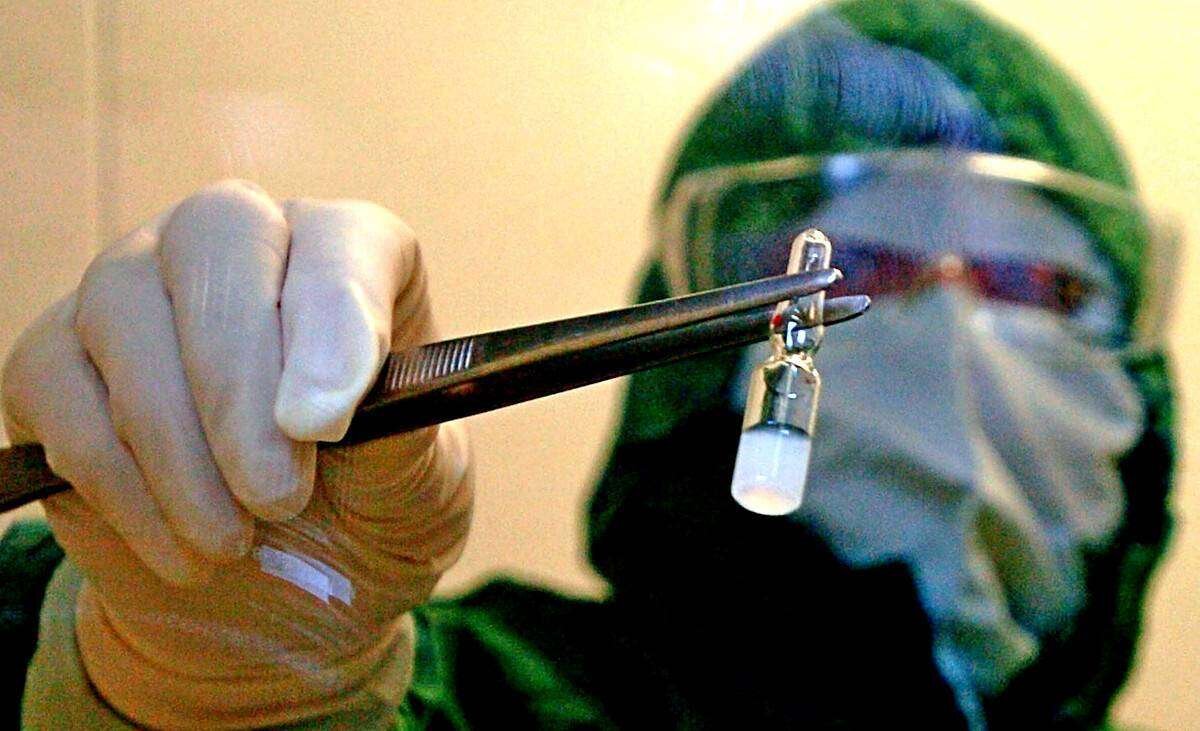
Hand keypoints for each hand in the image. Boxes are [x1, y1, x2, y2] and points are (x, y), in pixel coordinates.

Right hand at [1, 181, 472, 727]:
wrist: (281, 591)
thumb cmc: (366, 510)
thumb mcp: (415, 484)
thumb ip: (393, 432)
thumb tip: (314, 409)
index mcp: (346, 255)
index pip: (337, 240)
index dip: (333, 316)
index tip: (325, 420)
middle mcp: (234, 245)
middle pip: (214, 243)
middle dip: (239, 384)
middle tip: (276, 497)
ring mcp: (130, 289)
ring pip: (125, 319)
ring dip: (181, 455)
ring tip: (234, 542)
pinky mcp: (54, 360)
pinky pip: (60, 397)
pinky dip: (123, 490)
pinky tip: (182, 551)